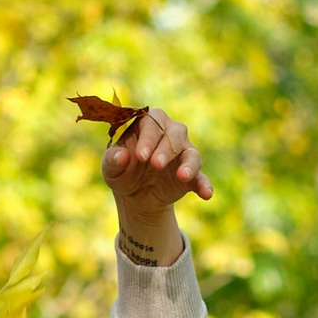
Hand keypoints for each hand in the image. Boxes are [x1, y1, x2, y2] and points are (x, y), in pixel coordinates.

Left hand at [103, 106, 210, 258]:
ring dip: (189, 165)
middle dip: (166, 149)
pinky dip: (204, 185)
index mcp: (148, 125)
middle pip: (175, 134)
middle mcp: (170, 133)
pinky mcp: (192, 174)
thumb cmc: (122, 170)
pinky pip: (201, 177)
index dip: (148, 139)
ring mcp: (183, 154)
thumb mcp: (111, 167)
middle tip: (156, 165)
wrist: (135, 194)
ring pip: (191, 153)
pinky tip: (206, 194)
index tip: (140, 156)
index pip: (151, 123)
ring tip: (182, 176)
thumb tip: (122, 156)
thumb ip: (113, 160)